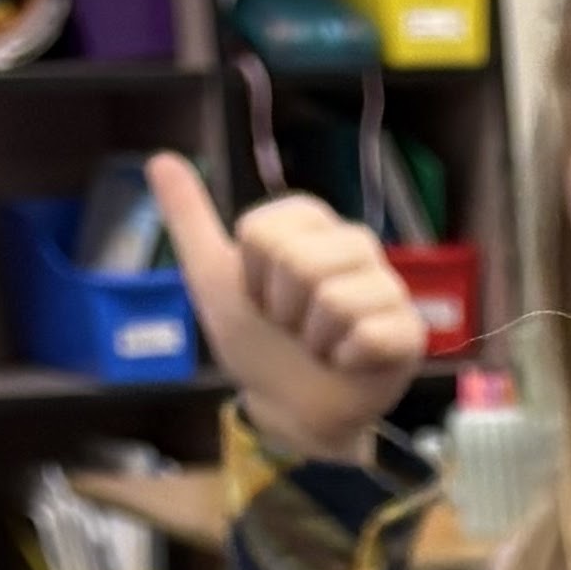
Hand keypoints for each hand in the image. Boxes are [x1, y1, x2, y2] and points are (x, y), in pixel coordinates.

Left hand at [146, 150, 430, 467]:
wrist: (289, 410)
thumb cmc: (259, 343)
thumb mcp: (213, 279)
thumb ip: (190, 220)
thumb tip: (160, 159)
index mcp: (312, 223)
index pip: (263, 233)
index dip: (252, 278)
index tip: (263, 299)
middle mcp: (355, 245)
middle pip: (298, 262)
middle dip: (282, 309)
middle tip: (293, 327)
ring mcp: (387, 287)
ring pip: (333, 300)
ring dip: (313, 338)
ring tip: (321, 345)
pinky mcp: (409, 332)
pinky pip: (369, 335)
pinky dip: (346, 361)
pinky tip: (349, 364)